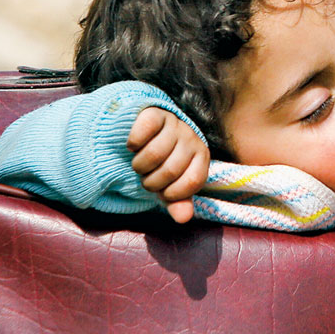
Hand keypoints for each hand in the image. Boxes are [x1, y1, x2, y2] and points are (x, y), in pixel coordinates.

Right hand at [127, 107, 209, 222]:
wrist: (151, 130)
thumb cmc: (163, 162)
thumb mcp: (171, 184)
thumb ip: (177, 202)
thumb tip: (183, 219)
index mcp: (202, 156)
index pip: (192, 182)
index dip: (171, 193)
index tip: (162, 191)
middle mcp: (191, 138)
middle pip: (170, 170)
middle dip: (151, 181)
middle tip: (147, 177)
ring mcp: (174, 124)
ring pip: (153, 153)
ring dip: (139, 165)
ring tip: (139, 164)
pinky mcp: (155, 114)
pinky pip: (142, 132)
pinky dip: (133, 144)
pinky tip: (133, 146)